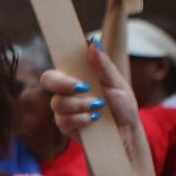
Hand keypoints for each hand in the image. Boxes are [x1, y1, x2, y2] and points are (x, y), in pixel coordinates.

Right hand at [39, 41, 150, 168]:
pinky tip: (93, 120)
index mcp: (77, 77)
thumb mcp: (117, 83)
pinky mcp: (66, 126)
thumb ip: (103, 65)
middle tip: (84, 87)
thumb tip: (93, 43)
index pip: (58, 67)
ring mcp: (65, 109)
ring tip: (97, 107)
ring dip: (79, 104)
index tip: (75, 76)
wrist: (126, 132)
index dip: (59, 68)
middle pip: (48, 80)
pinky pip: (63, 120)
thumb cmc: (122, 106)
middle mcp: (67, 91)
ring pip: (58, 102)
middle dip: (64, 84)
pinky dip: (80, 119)